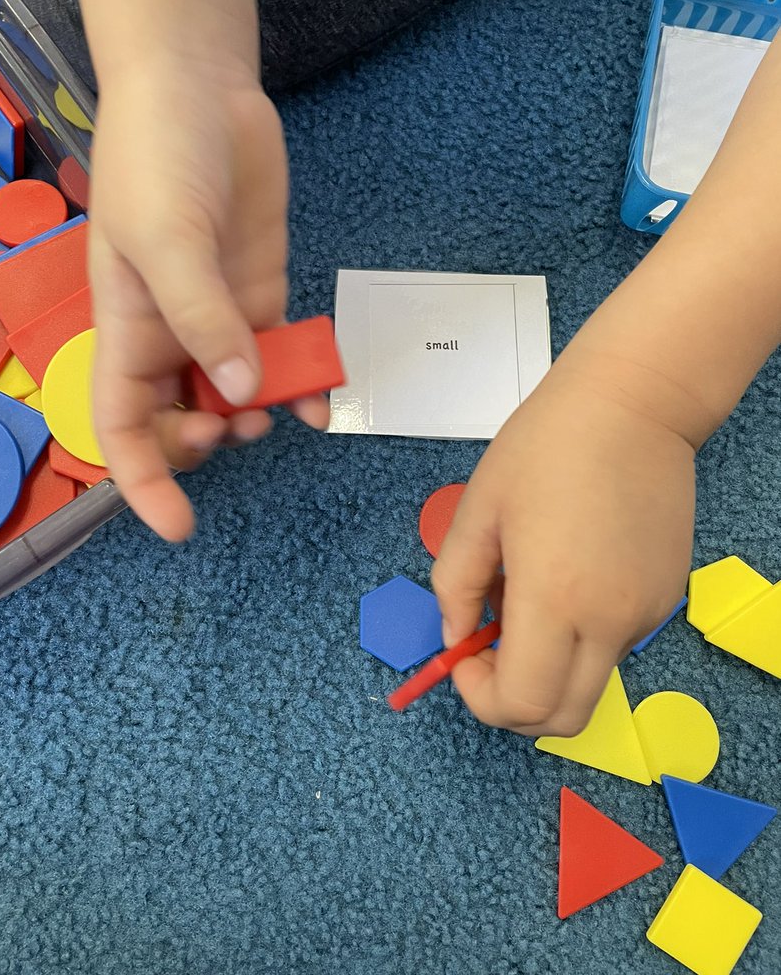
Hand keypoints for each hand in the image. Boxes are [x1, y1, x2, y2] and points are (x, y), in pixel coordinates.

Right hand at [88, 55, 327, 540]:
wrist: (198, 88)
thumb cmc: (155, 158)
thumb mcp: (164, 239)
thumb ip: (202, 319)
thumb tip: (241, 392)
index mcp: (125, 329)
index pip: (121, 425)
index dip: (143, 481)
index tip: (179, 525)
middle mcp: (171, 334)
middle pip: (180, 419)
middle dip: (205, 443)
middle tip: (235, 425)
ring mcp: (221, 315)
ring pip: (237, 393)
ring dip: (258, 416)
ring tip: (281, 405)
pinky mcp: (264, 291)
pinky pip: (283, 354)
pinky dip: (301, 382)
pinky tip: (323, 398)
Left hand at [431, 353, 694, 736]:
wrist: (632, 404)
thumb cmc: (545, 447)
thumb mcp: (478, 511)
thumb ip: (456, 585)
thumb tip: (456, 636)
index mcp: (554, 598)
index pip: (522, 704)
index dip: (482, 698)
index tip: (464, 656)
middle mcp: (609, 620)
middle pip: (562, 718)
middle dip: (514, 704)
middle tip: (487, 652)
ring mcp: (646, 613)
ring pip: (590, 681)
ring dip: (548, 665)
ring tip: (528, 591)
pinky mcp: (667, 597)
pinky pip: (615, 644)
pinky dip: (581, 635)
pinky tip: (567, 574)